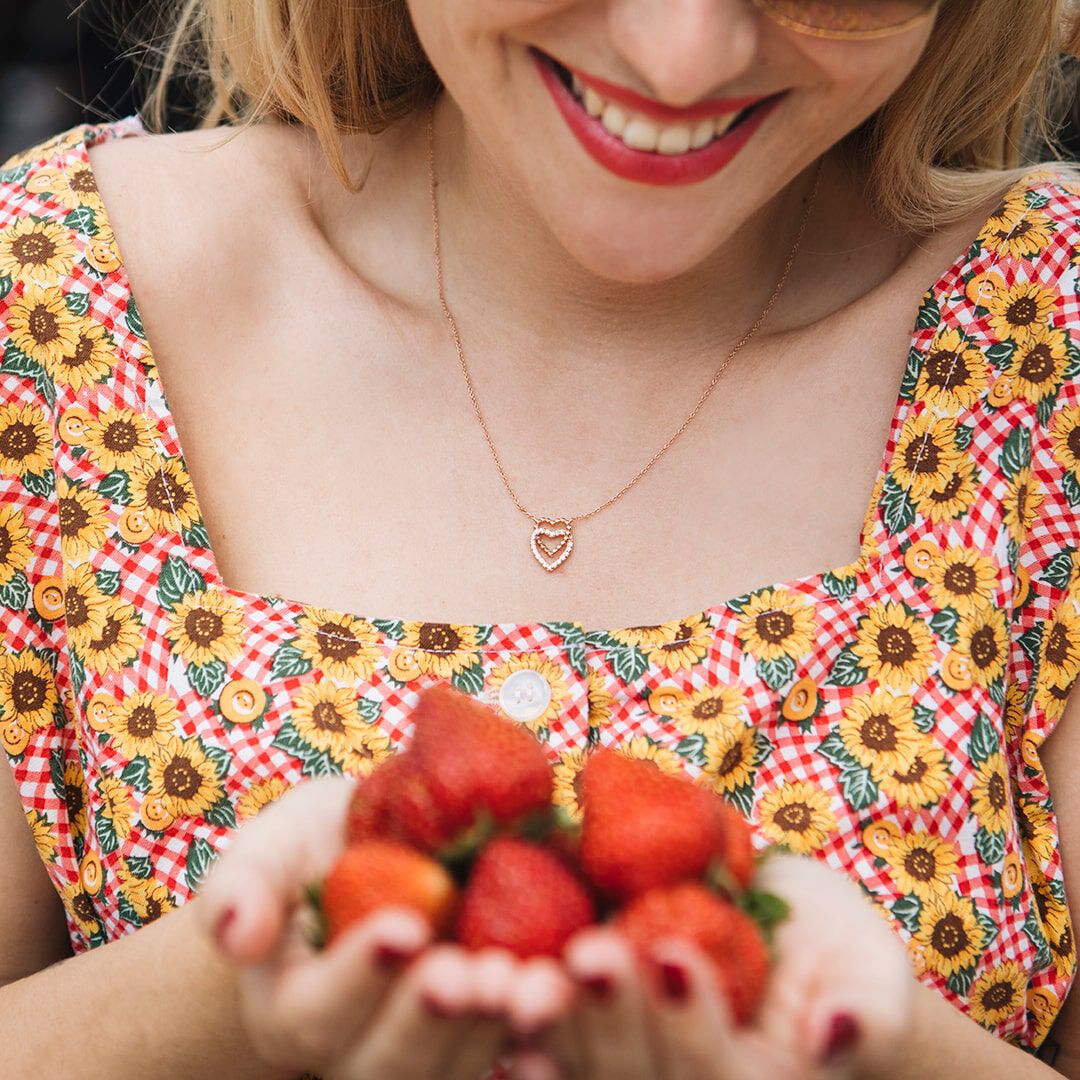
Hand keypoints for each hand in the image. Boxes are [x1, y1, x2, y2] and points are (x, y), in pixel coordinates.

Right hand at [192, 776, 574, 1078]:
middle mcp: (361, 1047)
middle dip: (434, 1020)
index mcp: (297, 1007)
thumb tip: (233, 931)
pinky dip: (548, 1034)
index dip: (359, 977)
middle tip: (476, 973)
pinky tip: (579, 994)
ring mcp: (430, 1046)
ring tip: (538, 985)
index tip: (403, 929)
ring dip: (499, 1031)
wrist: (381, 852)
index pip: (317, 1013)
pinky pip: (515, 1049)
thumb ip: (244, 883)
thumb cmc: (319, 848)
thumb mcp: (273, 847)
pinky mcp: (488, 1029)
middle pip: (391, 1064)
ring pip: (459, 1068)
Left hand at [510, 852, 914, 1079]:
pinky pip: (541, 1035)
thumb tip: (836, 1035)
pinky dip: (514, 1011)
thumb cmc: (832, 951)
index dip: (691, 1029)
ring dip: (553, 1020)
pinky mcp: (577, 1033)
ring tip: (531, 971)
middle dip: (613, 1022)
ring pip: (580, 1065)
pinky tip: (491, 979)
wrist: (771, 926)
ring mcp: (619, 1067)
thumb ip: (867, 1012)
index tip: (674, 955)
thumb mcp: (870, 972)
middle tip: (591, 954)